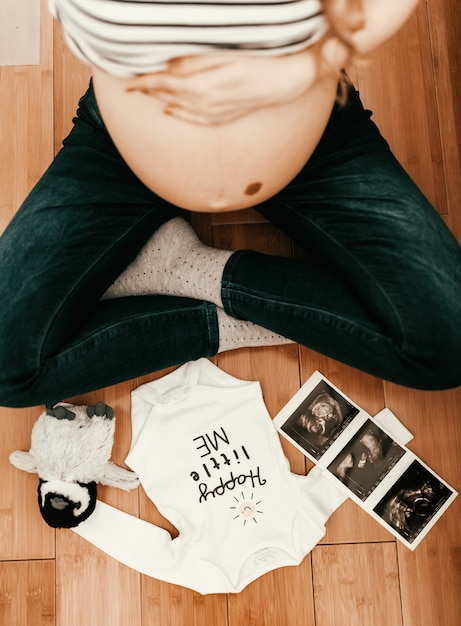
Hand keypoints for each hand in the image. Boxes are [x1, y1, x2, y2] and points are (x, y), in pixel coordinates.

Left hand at [126, 52, 320, 124]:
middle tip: (132, 86)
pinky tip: (171, 111)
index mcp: (201, 86)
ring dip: (161, 101)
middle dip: (149, 91)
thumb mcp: (222, 54)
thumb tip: (168, 64)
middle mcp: (204, 104)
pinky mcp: (222, 118)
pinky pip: (194, 120)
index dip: (144, 82)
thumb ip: (193, 62)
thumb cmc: (256, 60)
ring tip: (147, 95)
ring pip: (178, 109)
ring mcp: (213, 114)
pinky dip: (179, 115)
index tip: (129, 82)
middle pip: (168, 97)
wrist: (284, 80)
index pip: (163, 84)